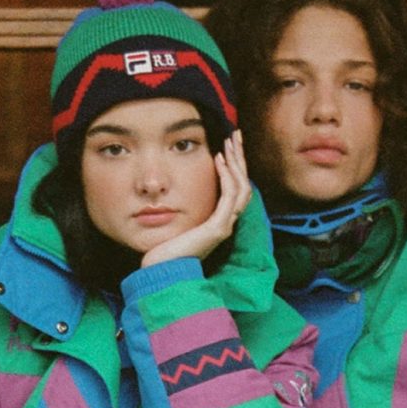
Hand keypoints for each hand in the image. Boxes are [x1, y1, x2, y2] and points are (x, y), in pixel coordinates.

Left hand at [142, 130, 247, 267]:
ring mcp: (225, 225)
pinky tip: (219, 160)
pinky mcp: (218, 228)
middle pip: (244, 185)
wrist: (163, 272)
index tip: (229, 146)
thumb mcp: (178, 222)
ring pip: (241, 188)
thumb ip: (184, 207)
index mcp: (219, 221)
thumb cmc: (165, 249)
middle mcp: (227, 222)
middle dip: (240, 158)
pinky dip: (226, 176)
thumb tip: (175, 187)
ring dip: (235, 162)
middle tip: (235, 135)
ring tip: (228, 143)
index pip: (236, 189)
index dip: (236, 166)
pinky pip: (229, 197)